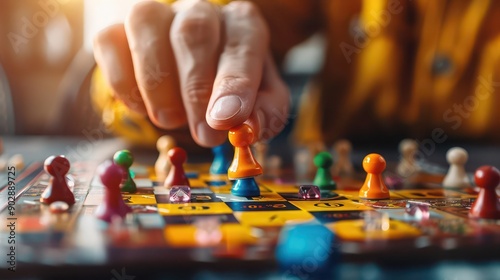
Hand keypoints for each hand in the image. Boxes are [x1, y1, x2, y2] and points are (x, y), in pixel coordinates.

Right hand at [93, 0, 289, 146]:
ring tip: (171, 121)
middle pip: (194, 33)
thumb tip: (249, 129)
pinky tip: (144, 106)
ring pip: (147, 28)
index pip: (243, 43)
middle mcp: (200, 10)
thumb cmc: (226, 86)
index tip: (225, 120)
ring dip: (158, 86)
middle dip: (196, 91)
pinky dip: (124, 84)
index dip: (234, 83)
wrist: (182, 69)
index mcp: (241, 24)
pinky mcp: (116, 27)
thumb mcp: (258, 100)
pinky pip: (110, 45)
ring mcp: (156, 14)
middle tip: (203, 135)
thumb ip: (263, 113)